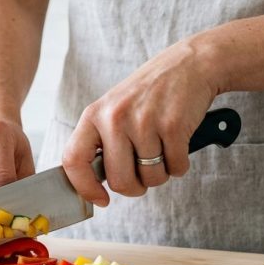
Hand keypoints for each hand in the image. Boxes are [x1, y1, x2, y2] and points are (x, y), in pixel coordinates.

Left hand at [62, 40, 219, 206]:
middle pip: (119, 181)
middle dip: (135, 187)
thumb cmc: (149, 94)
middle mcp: (115, 118)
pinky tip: (178, 142)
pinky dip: (180, 164)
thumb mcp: (114, 109)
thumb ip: (101, 142)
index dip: (84, 188)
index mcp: (94, 115)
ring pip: (151, 178)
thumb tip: (93, 185)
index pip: (73, 160)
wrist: (190, 65)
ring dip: (161, 173)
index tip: (100, 200)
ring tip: (162, 148)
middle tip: (144, 173)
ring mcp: (144, 121)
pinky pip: (176, 168)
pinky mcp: (174, 126)